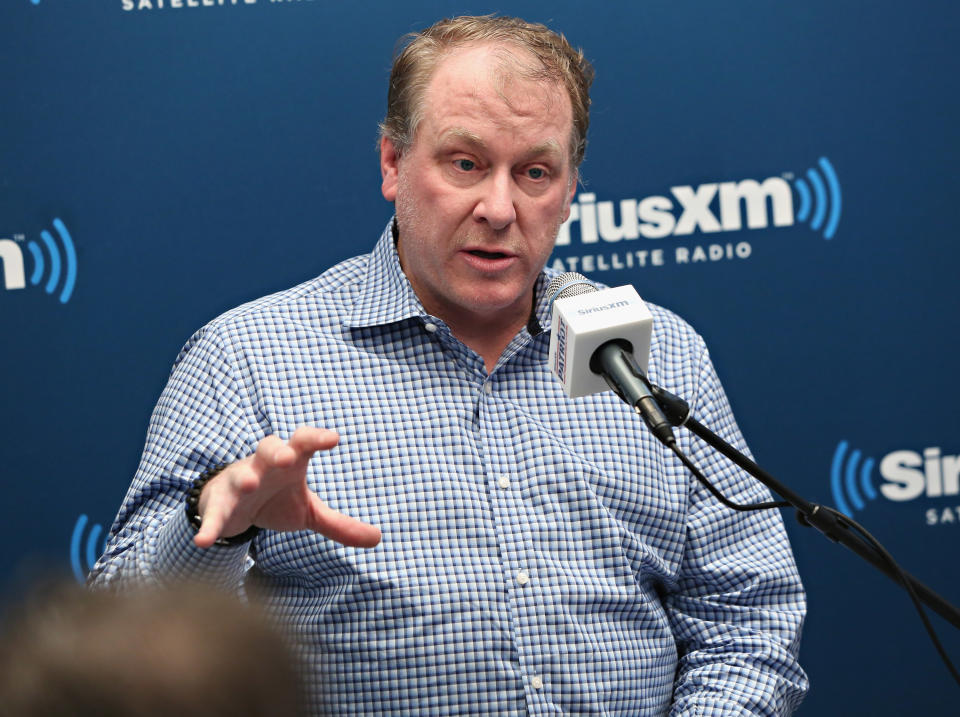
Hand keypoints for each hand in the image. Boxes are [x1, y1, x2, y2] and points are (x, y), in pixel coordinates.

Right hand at [193, 427, 380, 548]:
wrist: (232, 505)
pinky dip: (208, 525)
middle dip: (277, 450)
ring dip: (245, 478)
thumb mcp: (308, 511)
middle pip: (269, 448)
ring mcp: (238, 482)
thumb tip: (378, 538)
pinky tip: (204, 541)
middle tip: (288, 456)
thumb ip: (339, 524)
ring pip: (240, 474)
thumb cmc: (277, 499)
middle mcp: (263, 466)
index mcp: (290, 461)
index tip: (333, 439)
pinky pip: (213, 512)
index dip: (316, 438)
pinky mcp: (218, 503)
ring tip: (251, 484)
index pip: (304, 442)